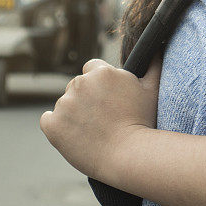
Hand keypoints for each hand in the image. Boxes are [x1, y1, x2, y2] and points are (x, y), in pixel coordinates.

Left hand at [39, 52, 162, 180]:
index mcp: (101, 72)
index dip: (100, 85)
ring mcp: (64, 104)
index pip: (92, 68)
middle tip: (104, 119)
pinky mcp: (52, 124)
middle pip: (77, 86)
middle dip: (87, 99)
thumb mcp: (152, 90)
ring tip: (94, 132)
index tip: (108, 100)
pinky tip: (74, 136)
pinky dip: (57, 127)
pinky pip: (48, 120)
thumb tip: (157, 48)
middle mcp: (79, 83)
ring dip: (74, 114)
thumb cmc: (144, 123)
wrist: (129, 157)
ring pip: (65, 104)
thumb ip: (153, 65)